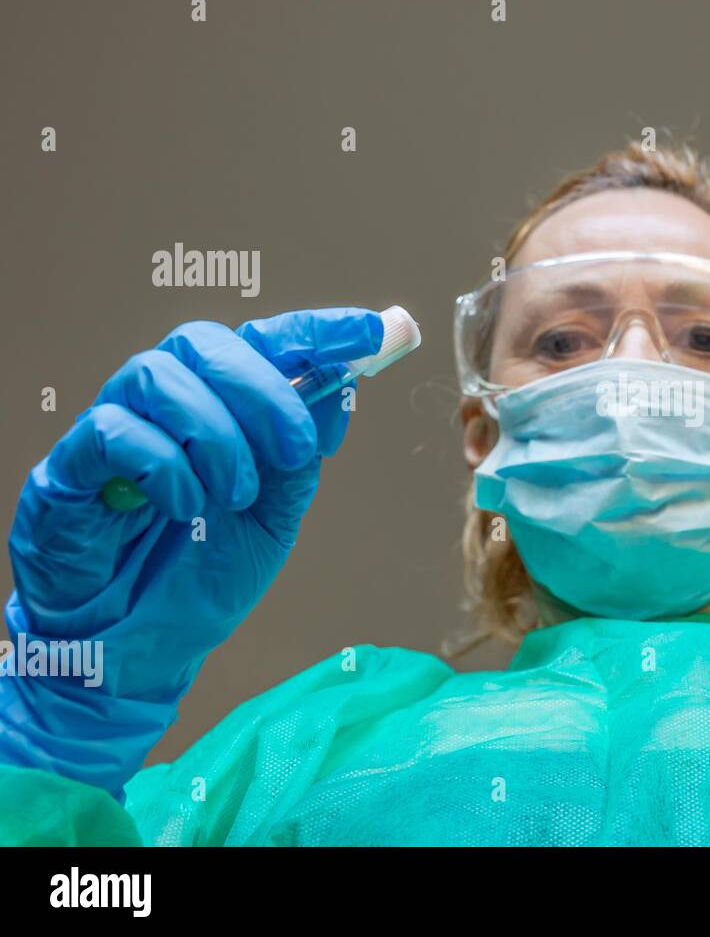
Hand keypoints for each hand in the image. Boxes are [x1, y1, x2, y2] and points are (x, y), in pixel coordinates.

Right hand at [2, 307, 382, 795]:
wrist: (143, 647)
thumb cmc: (201, 574)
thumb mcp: (273, 517)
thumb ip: (300, 459)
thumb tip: (340, 394)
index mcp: (220, 408)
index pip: (265, 342)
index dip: (318, 331)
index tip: (371, 332)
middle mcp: (166, 405)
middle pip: (206, 341)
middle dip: (263, 389)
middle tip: (294, 448)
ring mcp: (115, 428)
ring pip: (158, 374)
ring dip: (215, 434)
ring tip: (233, 494)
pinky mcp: (70, 466)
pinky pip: (111, 430)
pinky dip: (164, 465)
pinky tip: (187, 508)